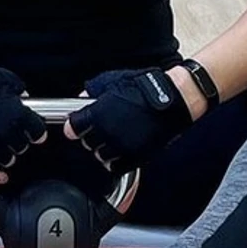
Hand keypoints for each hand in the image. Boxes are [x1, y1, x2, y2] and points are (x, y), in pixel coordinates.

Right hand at [0, 59, 46, 184]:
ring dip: (7, 155)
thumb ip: (18, 90)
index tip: (36, 134)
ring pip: (8, 160)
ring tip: (2, 149)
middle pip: (22, 147)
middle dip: (19, 142)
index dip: (37, 133)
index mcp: (18, 115)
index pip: (37, 132)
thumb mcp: (4, 79)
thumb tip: (24, 97)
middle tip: (14, 137)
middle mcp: (8, 133)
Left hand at [64, 68, 191, 173]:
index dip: (74, 125)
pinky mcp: (136, 156)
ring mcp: (122, 146)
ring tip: (109, 140)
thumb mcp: (113, 80)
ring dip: (102, 149)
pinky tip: (118, 151)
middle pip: (87, 142)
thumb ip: (94, 91)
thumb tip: (83, 97)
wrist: (173, 99)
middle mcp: (108, 132)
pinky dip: (114, 161)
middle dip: (89, 135)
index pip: (75, 127)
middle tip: (95, 129)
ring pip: (100, 156)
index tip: (75, 125)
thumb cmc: (145, 87)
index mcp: (99, 114)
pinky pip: (116, 167)